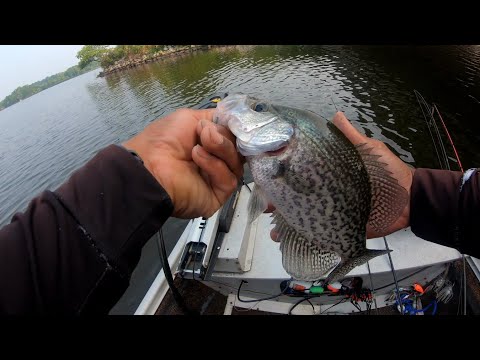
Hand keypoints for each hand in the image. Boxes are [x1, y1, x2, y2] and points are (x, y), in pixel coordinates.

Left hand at [122, 108, 243, 218]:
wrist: (150, 167)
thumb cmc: (164, 140)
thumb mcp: (189, 118)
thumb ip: (215, 118)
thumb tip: (235, 122)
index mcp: (209, 143)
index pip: (235, 136)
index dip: (238, 128)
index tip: (237, 122)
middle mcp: (216, 160)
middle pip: (239, 148)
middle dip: (224, 137)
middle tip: (205, 134)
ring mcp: (218, 179)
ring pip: (237, 162)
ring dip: (219, 149)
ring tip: (196, 148)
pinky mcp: (219, 194)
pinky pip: (229, 178)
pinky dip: (214, 166)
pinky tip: (197, 159)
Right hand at [269, 111, 413, 240]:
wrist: (410, 200)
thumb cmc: (388, 173)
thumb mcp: (368, 150)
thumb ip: (350, 137)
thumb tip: (335, 114)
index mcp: (329, 175)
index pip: (300, 175)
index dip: (283, 175)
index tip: (267, 175)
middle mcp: (325, 193)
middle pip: (296, 198)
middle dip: (278, 202)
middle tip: (267, 205)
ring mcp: (331, 212)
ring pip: (301, 218)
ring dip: (284, 224)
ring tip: (274, 231)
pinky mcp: (339, 229)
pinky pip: (317, 235)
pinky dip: (301, 239)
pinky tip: (285, 240)